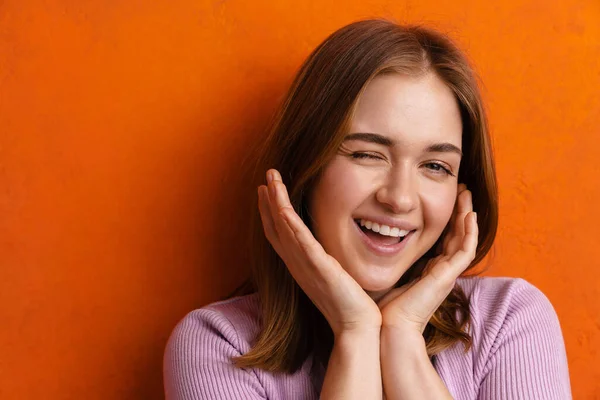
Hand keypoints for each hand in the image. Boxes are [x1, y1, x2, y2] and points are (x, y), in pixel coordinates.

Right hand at [258, 169, 381, 335]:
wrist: (356, 326)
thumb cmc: (349, 305)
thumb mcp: (335, 277)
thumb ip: (329, 261)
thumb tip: (333, 250)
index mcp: (300, 265)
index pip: (280, 234)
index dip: (271, 211)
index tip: (267, 190)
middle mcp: (297, 264)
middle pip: (275, 227)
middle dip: (269, 201)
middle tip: (266, 177)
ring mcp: (305, 265)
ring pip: (284, 228)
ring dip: (276, 202)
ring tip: (271, 180)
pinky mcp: (318, 268)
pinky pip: (300, 241)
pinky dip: (289, 223)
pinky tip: (284, 207)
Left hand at [377, 183, 477, 333]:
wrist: (389, 327)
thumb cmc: (384, 307)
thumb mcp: (386, 274)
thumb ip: (385, 259)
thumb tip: (370, 240)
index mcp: (428, 271)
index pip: (443, 240)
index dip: (446, 220)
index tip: (443, 199)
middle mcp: (441, 271)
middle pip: (457, 236)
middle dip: (459, 212)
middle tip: (462, 190)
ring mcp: (447, 274)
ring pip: (465, 239)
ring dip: (467, 215)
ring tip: (467, 194)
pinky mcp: (448, 276)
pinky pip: (466, 250)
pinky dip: (469, 232)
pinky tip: (469, 214)